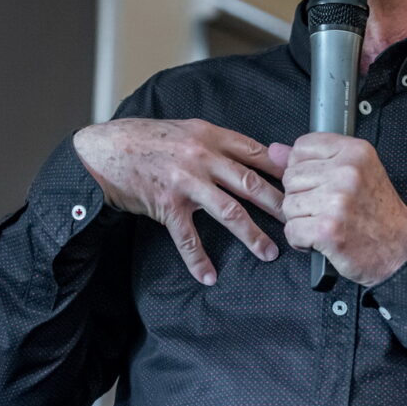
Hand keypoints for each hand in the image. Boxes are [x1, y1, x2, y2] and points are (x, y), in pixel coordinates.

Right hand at [72, 118, 284, 284]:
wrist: (107, 149)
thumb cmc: (149, 138)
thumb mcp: (190, 129)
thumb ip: (220, 143)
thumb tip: (253, 156)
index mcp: (212, 136)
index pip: (256, 153)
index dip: (281, 170)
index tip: (300, 184)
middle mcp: (203, 158)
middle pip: (251, 183)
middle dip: (278, 204)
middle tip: (297, 221)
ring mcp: (186, 182)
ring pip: (229, 211)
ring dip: (252, 234)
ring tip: (269, 252)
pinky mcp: (168, 205)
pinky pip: (188, 238)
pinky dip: (199, 260)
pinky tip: (210, 276)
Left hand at [270, 134, 406, 286]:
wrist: (401, 251)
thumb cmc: (379, 213)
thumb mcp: (356, 173)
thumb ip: (315, 159)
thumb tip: (275, 150)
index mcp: (355, 152)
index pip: (302, 147)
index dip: (303, 167)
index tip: (318, 182)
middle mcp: (347, 171)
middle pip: (290, 177)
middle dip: (302, 197)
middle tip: (326, 208)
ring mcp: (337, 200)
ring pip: (288, 204)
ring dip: (301, 220)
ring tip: (326, 223)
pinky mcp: (327, 229)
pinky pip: (291, 231)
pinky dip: (302, 241)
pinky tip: (322, 239)